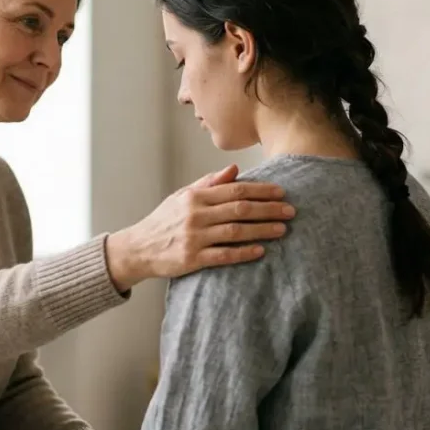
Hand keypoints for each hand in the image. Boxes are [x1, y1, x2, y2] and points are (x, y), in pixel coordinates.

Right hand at [105, 164, 294, 289]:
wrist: (138, 248)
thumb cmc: (163, 221)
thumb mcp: (182, 196)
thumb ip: (209, 183)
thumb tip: (235, 170)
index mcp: (195, 196)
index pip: (235, 189)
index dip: (261, 190)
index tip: (281, 192)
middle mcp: (195, 214)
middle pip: (240, 209)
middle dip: (268, 209)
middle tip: (291, 211)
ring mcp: (194, 237)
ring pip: (235, 231)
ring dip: (261, 230)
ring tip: (282, 229)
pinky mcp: (192, 259)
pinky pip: (223, 255)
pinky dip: (243, 253)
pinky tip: (260, 251)